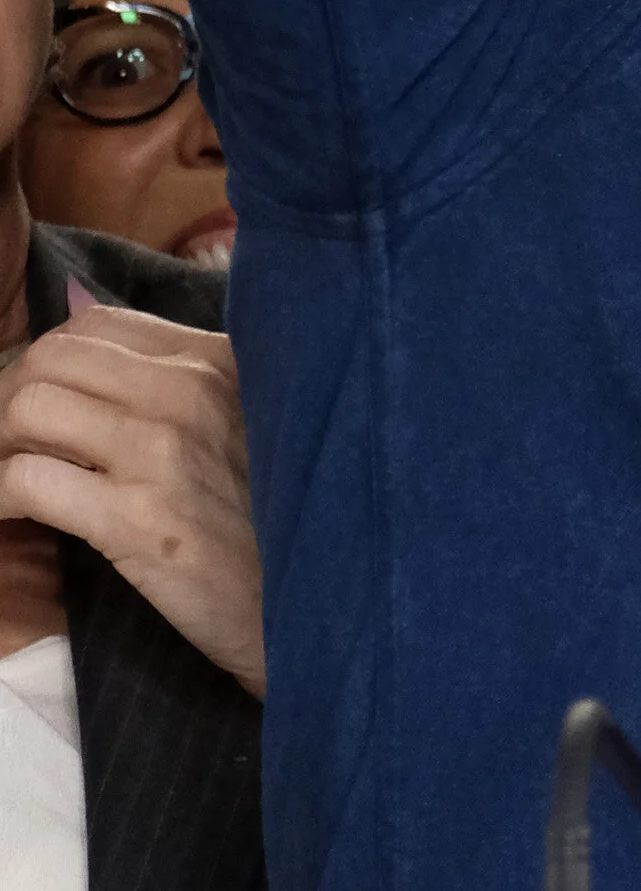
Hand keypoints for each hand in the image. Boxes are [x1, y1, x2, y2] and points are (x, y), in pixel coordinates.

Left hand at [0, 301, 263, 695]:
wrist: (320, 604)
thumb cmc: (277, 522)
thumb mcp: (251, 423)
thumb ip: (189, 387)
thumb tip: (95, 371)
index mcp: (217, 358)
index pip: (95, 325)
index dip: (45, 363)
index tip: (34, 411)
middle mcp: (191, 387)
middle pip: (52, 357)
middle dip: (8, 399)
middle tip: (7, 448)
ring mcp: (164, 449)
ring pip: (30, 406)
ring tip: (5, 481)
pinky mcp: (139, 518)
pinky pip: (28, 481)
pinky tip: (6, 519)